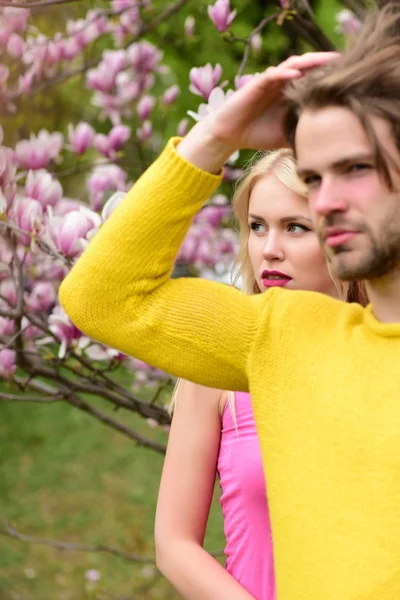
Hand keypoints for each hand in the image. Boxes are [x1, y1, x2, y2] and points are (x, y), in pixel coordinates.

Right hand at [178, 52, 338, 172]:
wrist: (230, 135)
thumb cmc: (258, 134)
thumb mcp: (287, 136)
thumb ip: (305, 134)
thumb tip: (328, 149)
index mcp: (292, 93)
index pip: (315, 79)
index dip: (331, 77)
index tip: (351, 78)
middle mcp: (283, 83)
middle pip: (309, 67)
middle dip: (326, 64)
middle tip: (346, 62)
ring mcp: (270, 81)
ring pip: (293, 65)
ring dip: (309, 62)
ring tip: (326, 61)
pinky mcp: (256, 83)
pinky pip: (272, 74)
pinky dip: (284, 73)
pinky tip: (296, 74)